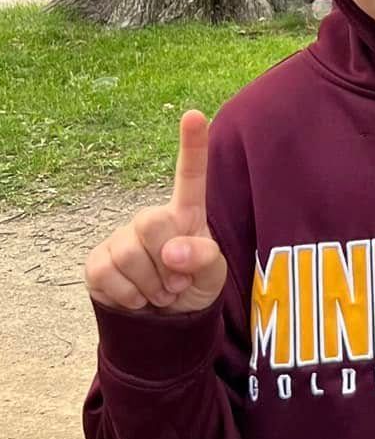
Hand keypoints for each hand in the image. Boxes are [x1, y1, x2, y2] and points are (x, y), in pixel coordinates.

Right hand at [84, 112, 226, 314]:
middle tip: (177, 281)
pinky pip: (108, 275)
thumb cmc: (192, 288)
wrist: (164, 324)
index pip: (190, 176)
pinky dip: (129, 296)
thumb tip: (171, 251)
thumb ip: (204, 258)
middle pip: (152, 222)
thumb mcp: (213, 276)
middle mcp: (151, 219)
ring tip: (161, 292)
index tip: (195, 114)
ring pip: (129, 254)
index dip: (192, 145)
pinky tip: (137, 297)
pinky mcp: (97, 262)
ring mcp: (121, 238)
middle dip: (168, 261)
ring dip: (152, 285)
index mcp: (186, 214)